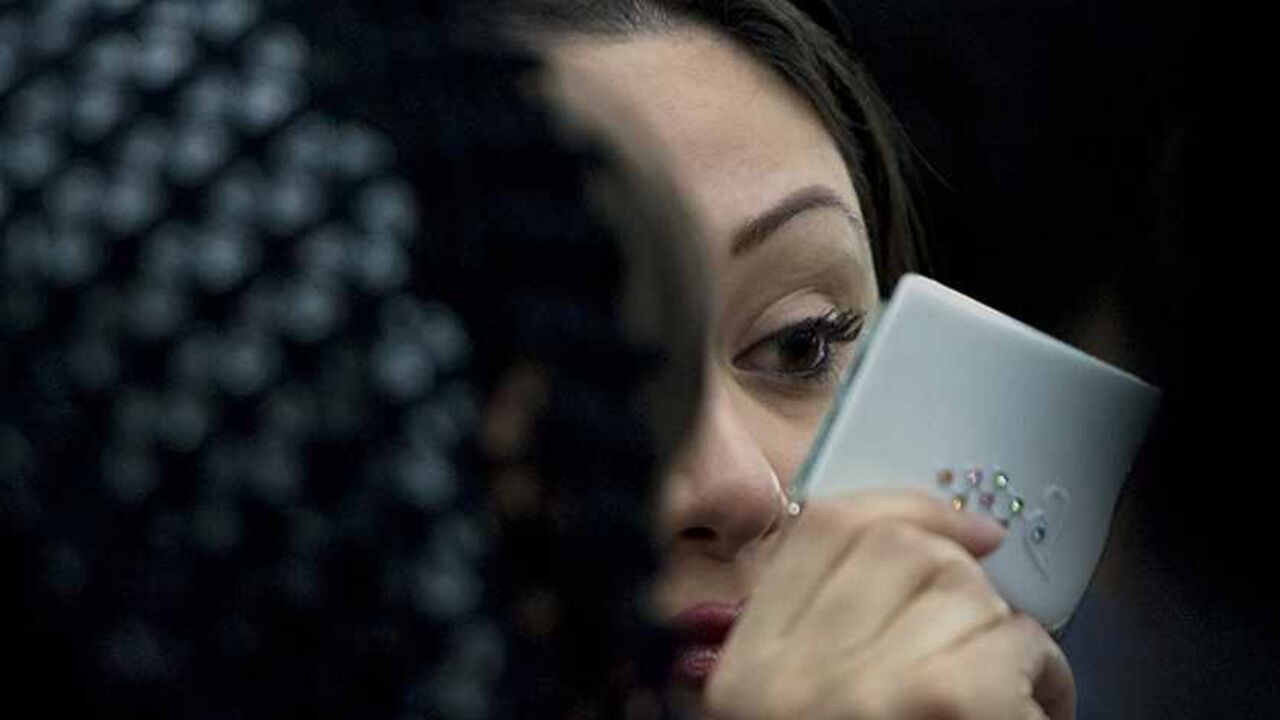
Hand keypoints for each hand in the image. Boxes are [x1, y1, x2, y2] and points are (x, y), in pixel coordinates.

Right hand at [705, 490, 1074, 719]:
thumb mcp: (790, 713)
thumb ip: (815, 643)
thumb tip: (927, 547)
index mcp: (746, 669)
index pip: (825, 530)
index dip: (910, 509)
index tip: (969, 531)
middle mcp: (789, 671)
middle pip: (902, 549)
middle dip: (965, 583)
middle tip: (988, 640)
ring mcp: (862, 687)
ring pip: (968, 593)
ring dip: (1013, 639)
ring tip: (1018, 694)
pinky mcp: (942, 704)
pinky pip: (1016, 642)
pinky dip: (1046, 678)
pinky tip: (1036, 714)